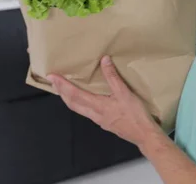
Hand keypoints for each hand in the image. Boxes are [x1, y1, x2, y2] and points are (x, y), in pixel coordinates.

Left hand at [47, 56, 161, 147]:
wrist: (143, 134)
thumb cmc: (134, 114)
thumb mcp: (125, 93)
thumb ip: (113, 77)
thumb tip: (104, 60)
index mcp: (97, 106)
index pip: (74, 94)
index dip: (62, 85)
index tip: (52, 77)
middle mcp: (94, 114)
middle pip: (72, 103)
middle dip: (61, 92)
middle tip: (53, 82)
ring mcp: (98, 120)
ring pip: (78, 108)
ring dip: (69, 98)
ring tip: (64, 90)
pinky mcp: (104, 122)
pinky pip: (86, 111)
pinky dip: (79, 103)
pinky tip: (85, 100)